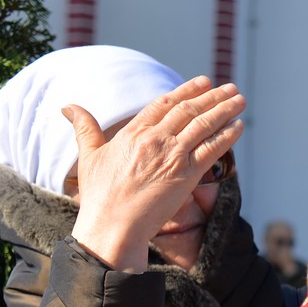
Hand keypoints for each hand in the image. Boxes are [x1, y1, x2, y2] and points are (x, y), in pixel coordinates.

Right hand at [66, 77, 245, 271]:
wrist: (113, 224)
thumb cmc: (99, 195)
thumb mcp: (89, 155)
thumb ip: (84, 128)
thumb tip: (68, 107)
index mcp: (133, 132)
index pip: (164, 104)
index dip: (186, 90)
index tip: (203, 82)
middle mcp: (155, 139)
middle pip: (188, 110)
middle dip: (212, 96)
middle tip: (230, 87)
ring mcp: (173, 155)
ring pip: (204, 124)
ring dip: (224, 109)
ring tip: (239, 98)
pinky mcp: (187, 174)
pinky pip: (212, 149)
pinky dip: (227, 135)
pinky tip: (239, 125)